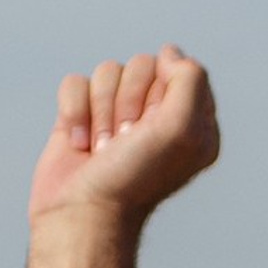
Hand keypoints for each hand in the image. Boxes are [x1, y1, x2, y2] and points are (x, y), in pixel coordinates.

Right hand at [26, 46, 218, 228]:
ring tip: (103, 149)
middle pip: (142, 65)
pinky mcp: (82, 116)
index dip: (162, 95)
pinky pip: (76, 82)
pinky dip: (74, 113)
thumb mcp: (181, 129)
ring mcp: (117, 114)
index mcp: (193, 121)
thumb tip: (168, 53)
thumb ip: (190, 78)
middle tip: (126, 141)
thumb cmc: (134, 178)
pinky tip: (80, 146)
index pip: (180, 70)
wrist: (83, 214)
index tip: (155, 129)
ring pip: (108, 71)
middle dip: (128, 102)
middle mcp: (157, 116)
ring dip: (101, 112)